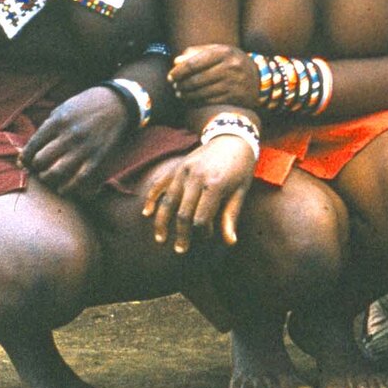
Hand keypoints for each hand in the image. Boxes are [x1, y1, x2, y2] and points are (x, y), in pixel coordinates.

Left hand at [21, 86, 134, 193]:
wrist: (116, 104)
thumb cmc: (85, 107)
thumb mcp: (62, 109)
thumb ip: (47, 128)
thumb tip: (29, 151)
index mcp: (57, 121)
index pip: (32, 146)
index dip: (24, 158)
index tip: (24, 162)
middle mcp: (69, 136)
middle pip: (41, 161)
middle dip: (35, 168)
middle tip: (37, 169)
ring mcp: (84, 148)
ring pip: (56, 173)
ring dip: (48, 178)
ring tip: (47, 177)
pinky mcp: (97, 158)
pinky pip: (78, 180)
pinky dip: (67, 188)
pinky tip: (63, 188)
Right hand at [143, 135, 255, 254]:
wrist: (233, 138)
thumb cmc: (240, 168)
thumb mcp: (241, 191)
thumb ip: (231, 216)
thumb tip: (229, 242)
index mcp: (215, 184)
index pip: (201, 218)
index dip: (203, 233)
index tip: (208, 238)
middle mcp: (196, 177)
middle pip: (183, 213)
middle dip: (181, 234)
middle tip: (180, 250)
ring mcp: (184, 171)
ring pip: (168, 201)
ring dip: (162, 222)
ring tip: (160, 239)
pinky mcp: (177, 166)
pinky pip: (160, 184)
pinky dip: (152, 198)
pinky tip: (146, 213)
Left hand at [166, 44, 260, 111]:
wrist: (259, 78)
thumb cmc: (232, 62)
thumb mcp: (219, 51)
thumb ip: (197, 53)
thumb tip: (176, 61)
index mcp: (223, 52)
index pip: (193, 63)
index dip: (178, 72)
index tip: (170, 77)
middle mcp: (230, 67)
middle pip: (196, 79)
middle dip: (181, 85)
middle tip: (175, 87)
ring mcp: (234, 83)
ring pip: (202, 92)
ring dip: (187, 95)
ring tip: (180, 94)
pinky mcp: (235, 97)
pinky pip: (210, 101)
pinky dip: (198, 102)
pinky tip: (191, 101)